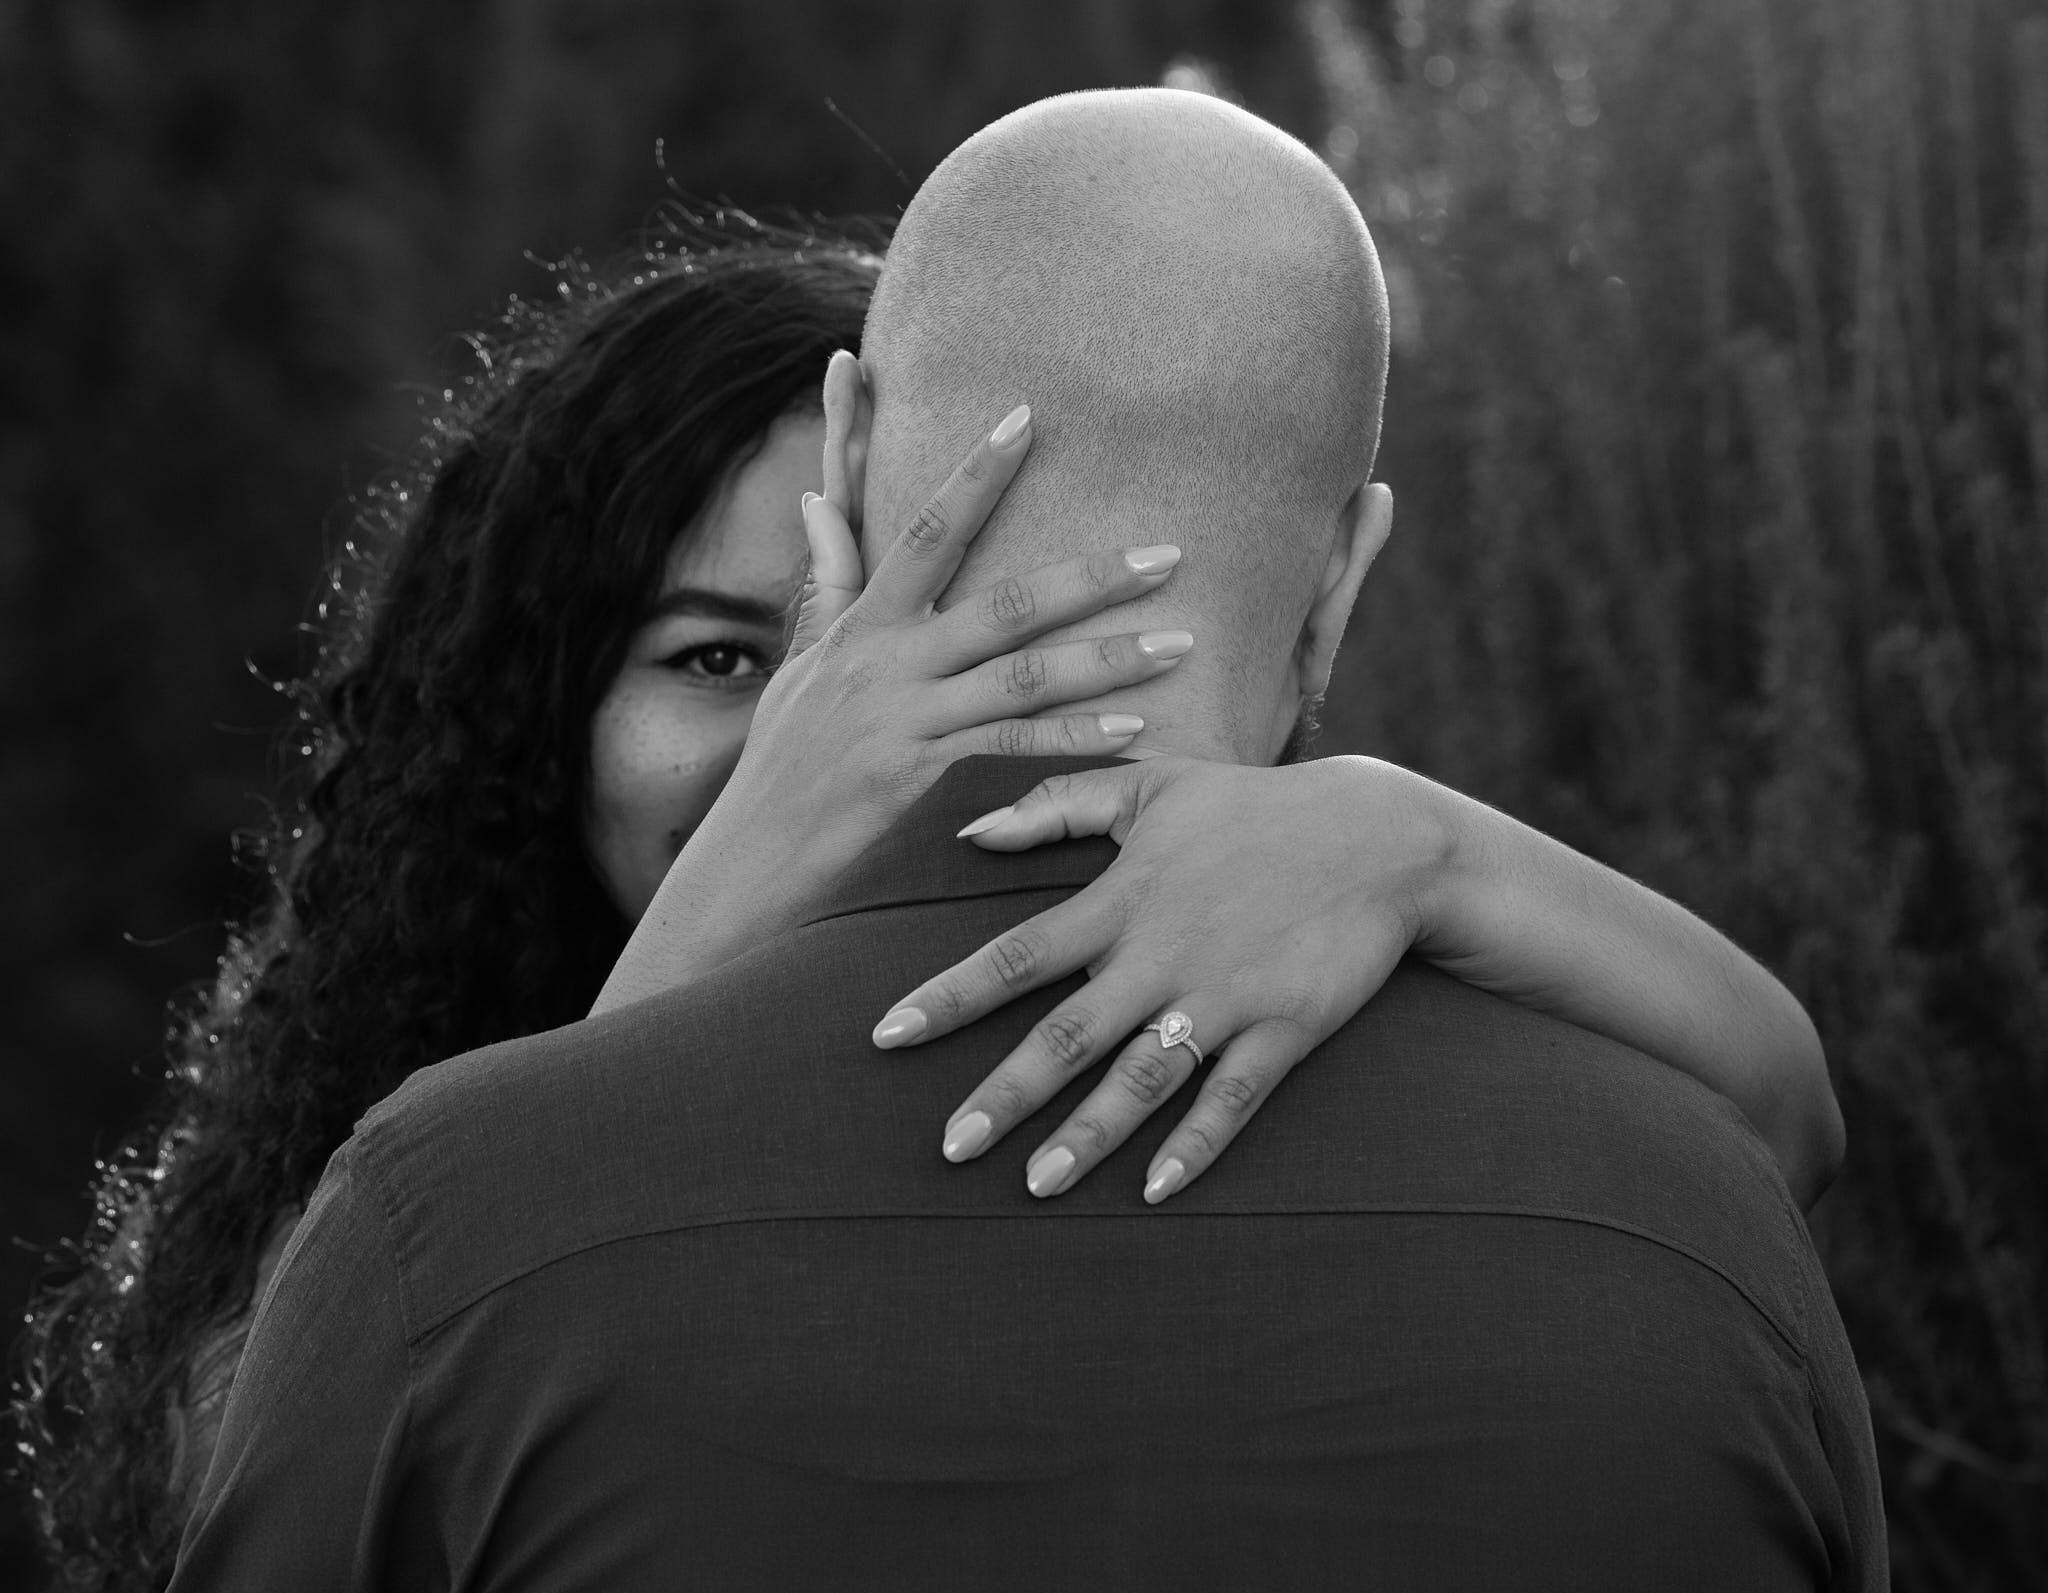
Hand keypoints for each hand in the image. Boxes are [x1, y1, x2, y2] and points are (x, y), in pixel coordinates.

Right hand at [593, 355, 1194, 1010]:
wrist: (747, 869)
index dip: (976, 472)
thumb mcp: (796, 671)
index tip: (1029, 418)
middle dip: (1093, 575)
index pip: (929, 531)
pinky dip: (1074, 742)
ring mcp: (904, 723)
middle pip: (1005, 603)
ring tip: (1179, 645)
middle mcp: (886, 664)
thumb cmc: (779, 771)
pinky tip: (1134, 735)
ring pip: (1023, 677)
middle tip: (1170, 553)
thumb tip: (813, 500)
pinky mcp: (919, 782)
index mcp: (862, 628)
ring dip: (1108, 659)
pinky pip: (1012, 752)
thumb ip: (824, 588)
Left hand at [871, 757, 1451, 1201]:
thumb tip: (972, 832)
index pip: (1016, 956)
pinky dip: (1195, 1143)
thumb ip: (1056, 805)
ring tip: (1036, 1186)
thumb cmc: (1252, 810)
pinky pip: (1232, 1097)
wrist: (1379, 837)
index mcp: (1121, 900)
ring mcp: (1223, 995)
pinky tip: (1155, 1190)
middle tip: (950, 1149)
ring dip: (1088, 1134)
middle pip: (1067, 1035)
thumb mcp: (1152, 786)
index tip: (886, 1036)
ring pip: (1142, 1077)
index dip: (949, 997)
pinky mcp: (1284, 1026)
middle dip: (1005, 1093)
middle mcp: (1161, 954)